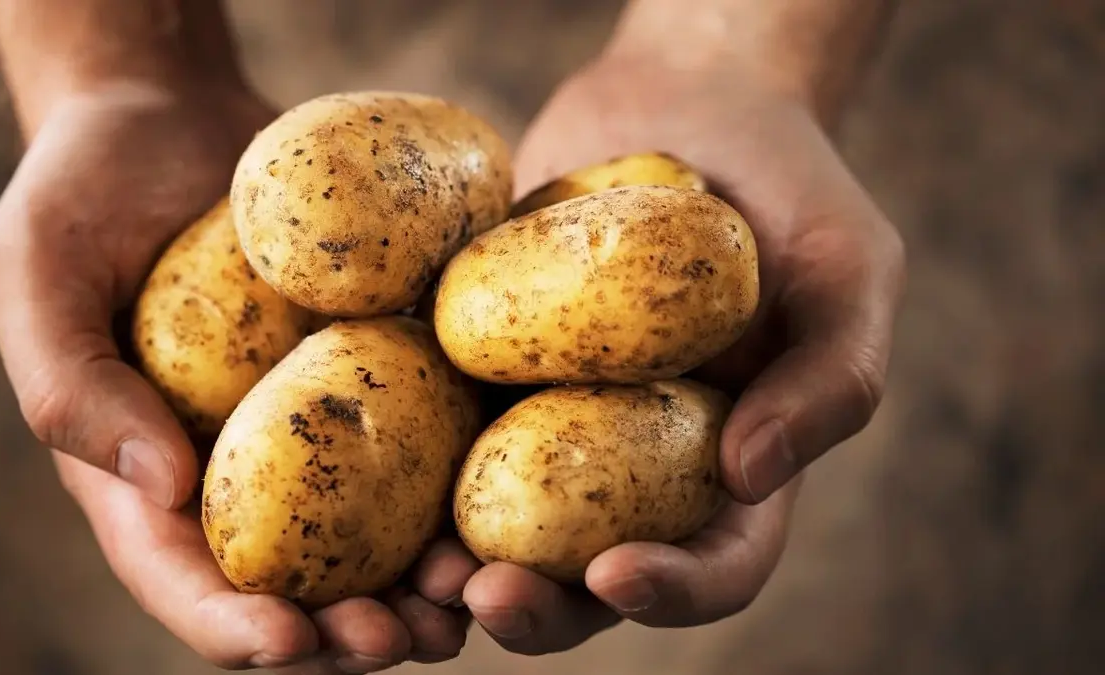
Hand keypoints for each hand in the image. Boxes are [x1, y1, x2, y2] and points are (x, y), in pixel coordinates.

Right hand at [0, 80, 473, 671]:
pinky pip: (423, 438)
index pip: (181, 575)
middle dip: (346, 629)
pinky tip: (505, 499)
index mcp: (144, 471)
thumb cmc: (84, 189)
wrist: (172, 114)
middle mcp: (238, 466)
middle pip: (294, 579)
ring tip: (470, 598)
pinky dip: (462, 482)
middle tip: (403, 639)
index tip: (285, 641)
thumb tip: (160, 489)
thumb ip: (71, 383)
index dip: (229, 624)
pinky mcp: (374, 371)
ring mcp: (314, 424)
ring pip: (373, 532)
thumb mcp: (35, 271)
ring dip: (421, 581)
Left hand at [461, 52, 904, 652]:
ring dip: (456, 565)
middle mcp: (635, 463)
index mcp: (730, 464)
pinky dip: (403, 462)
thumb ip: (832, 377)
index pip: (715, 564)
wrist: (687, 102)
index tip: (617, 575)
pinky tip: (367, 458)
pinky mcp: (484, 367)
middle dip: (539, 607)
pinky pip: (438, 425)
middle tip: (484, 596)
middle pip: (587, 576)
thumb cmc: (789, 188)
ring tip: (417, 568)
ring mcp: (550, 420)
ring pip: (500, 523)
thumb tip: (749, 476)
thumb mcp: (849, 271)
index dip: (673, 592)